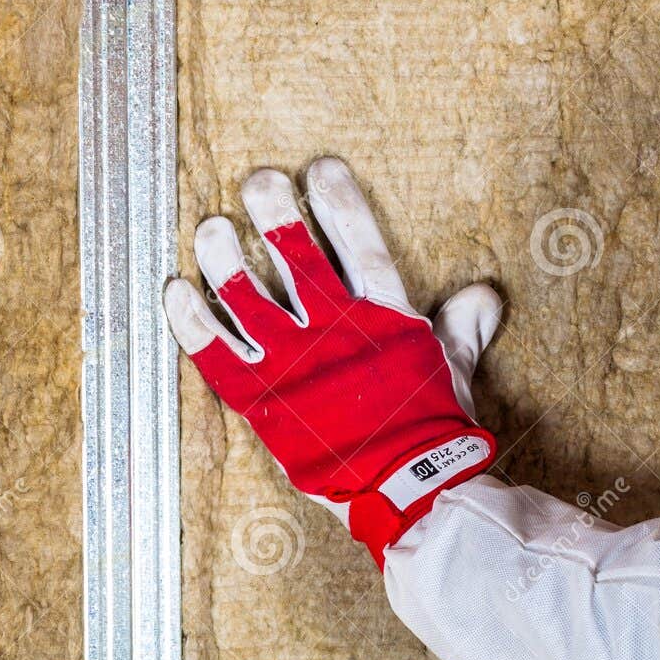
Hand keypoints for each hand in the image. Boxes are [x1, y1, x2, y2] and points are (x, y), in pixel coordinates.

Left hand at [162, 158, 502, 566]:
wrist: (408, 490)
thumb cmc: (432, 430)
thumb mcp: (453, 370)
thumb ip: (461, 327)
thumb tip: (484, 295)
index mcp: (384, 319)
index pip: (360, 245)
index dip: (339, 203)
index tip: (320, 168)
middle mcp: (334, 333)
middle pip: (294, 256)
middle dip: (273, 212)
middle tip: (257, 182)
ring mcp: (293, 366)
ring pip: (246, 296)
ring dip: (224, 257)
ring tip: (211, 227)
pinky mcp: (262, 401)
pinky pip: (215, 353)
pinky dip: (191, 320)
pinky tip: (175, 288)